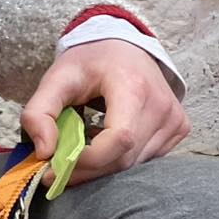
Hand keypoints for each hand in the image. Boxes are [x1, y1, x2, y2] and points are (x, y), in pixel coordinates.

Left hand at [21, 38, 188, 185]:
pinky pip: (144, 159)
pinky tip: (101, 143)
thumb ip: (39, 112)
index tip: (55, 164)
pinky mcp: (178, 130)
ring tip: (75, 152)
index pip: (120, 138)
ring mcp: (174, 120)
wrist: (124, 48)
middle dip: (85, 170)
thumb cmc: (90, 62)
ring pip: (134, 165)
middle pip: (124, 158)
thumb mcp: (56, 77)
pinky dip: (117, 160)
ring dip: (99, 168)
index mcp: (134, 87)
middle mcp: (162, 106)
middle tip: (54, 169)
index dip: (88, 159)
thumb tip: (44, 151)